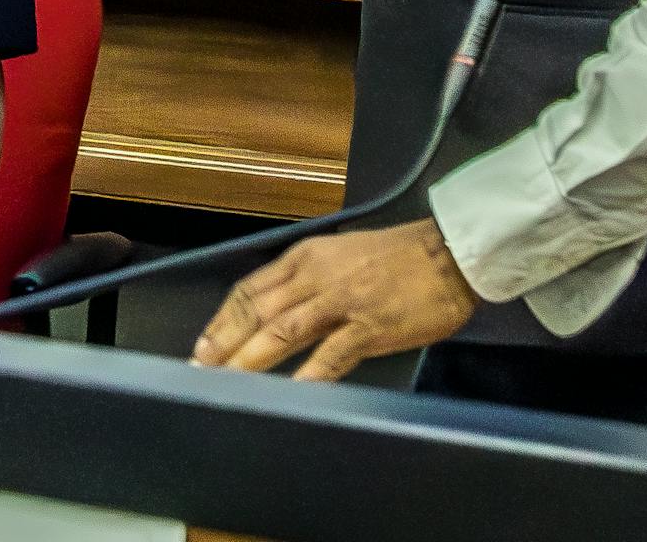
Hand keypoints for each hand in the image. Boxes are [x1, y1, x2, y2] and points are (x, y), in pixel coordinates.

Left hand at [191, 220, 479, 381]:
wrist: (446, 254)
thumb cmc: (396, 257)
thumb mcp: (338, 255)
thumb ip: (306, 281)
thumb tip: (273, 311)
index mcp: (305, 258)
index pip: (250, 290)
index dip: (222, 320)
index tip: (203, 346)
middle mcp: (315, 277)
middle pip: (257, 312)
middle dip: (224, 343)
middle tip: (201, 370)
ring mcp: (341, 302)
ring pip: (283, 332)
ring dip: (250, 359)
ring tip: (227, 384)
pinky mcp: (368, 326)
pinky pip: (331, 354)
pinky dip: (307, 375)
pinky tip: (290, 393)